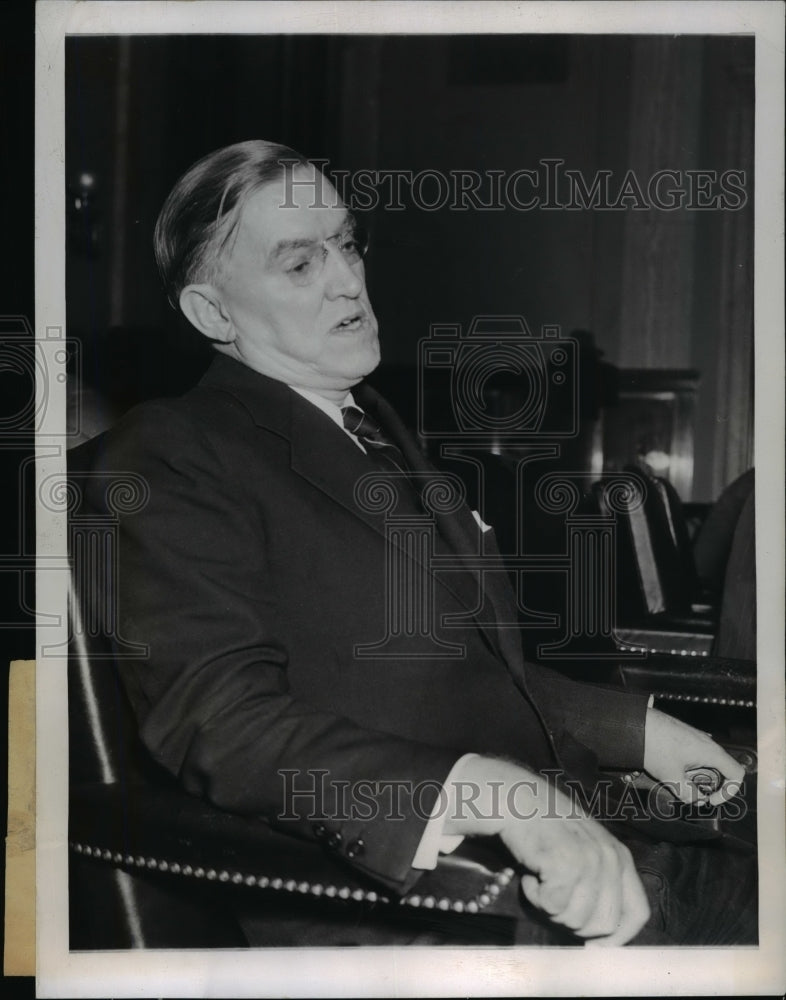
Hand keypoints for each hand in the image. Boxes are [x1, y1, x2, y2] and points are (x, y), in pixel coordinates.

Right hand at [443, 756, 649, 945]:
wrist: (517, 799)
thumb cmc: (547, 830)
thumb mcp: (586, 852)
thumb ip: (600, 886)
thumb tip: (601, 941)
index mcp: (620, 858)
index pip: (638, 913)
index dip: (619, 938)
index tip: (595, 947)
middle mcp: (609, 859)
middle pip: (604, 925)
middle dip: (575, 922)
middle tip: (554, 897)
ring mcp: (588, 861)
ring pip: (575, 920)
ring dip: (551, 906)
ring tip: (542, 878)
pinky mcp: (564, 863)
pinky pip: (551, 905)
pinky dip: (535, 895)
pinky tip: (531, 873)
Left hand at [643, 707, 745, 805]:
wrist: (635, 723)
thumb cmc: (654, 744)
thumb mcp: (671, 777)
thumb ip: (688, 794)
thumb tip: (698, 801)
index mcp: (711, 752)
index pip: (737, 773)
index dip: (730, 791)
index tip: (711, 800)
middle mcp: (707, 742)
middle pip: (722, 769)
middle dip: (710, 785)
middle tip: (693, 793)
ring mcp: (695, 737)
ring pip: (706, 762)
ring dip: (697, 776)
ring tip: (677, 780)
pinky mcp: (683, 736)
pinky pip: (694, 755)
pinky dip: (688, 766)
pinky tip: (671, 769)